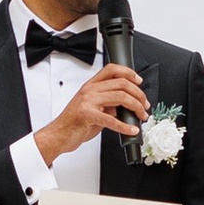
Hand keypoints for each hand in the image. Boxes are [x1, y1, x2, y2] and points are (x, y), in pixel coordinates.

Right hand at [33, 67, 151, 164]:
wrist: (58, 135)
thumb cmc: (74, 122)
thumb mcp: (92, 107)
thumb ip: (107, 102)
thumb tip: (125, 104)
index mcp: (91, 86)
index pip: (112, 70)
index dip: (129, 73)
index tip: (139, 81)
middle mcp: (90, 90)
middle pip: (122, 84)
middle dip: (139, 95)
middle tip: (144, 106)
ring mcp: (88, 101)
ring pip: (121, 98)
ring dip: (136, 108)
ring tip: (141, 117)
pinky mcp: (87, 115)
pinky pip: (112, 120)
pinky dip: (125, 126)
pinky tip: (131, 130)